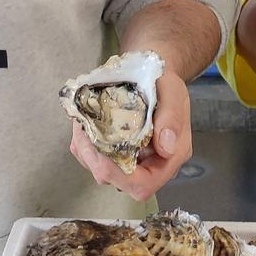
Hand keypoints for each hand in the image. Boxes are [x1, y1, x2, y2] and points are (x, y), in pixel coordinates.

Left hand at [69, 63, 192, 203]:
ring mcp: (131, 159)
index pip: (143, 185)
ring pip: (101, 172)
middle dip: (96, 162)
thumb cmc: (164, 82)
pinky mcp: (115, 152)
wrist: (152, 71)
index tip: (102, 156)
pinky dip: (84, 145)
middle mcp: (150, 164)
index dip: (120, 177)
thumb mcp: (173, 92)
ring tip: (82, 126)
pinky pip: (93, 159)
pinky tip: (84, 125)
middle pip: (119, 182)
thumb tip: (166, 148)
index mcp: (169, 157)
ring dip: (86, 152)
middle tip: (84, 134)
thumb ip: (172, 119)